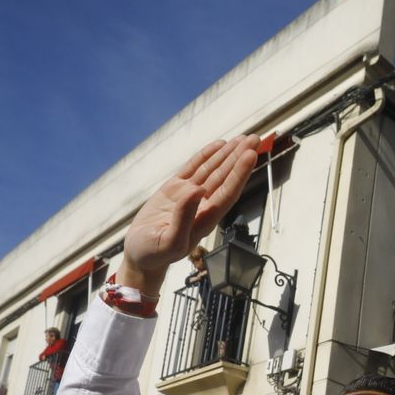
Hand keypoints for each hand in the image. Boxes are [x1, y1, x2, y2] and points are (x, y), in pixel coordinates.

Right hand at [119, 137, 261, 290]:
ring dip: (228, 154)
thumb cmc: (155, 254)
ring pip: (213, 170)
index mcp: (205, 218)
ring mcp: (189, 195)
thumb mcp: (169, 242)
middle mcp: (201, 205)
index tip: (250, 155)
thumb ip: (184, 218)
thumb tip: (197, 191)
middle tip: (255, 139)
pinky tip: (219, 145)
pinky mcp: (175, 190)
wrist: (140, 257)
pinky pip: (193, 168)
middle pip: (225, 177)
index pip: (227, 192)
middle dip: (239, 158)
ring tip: (244, 138)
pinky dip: (206, 156)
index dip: (240, 173)